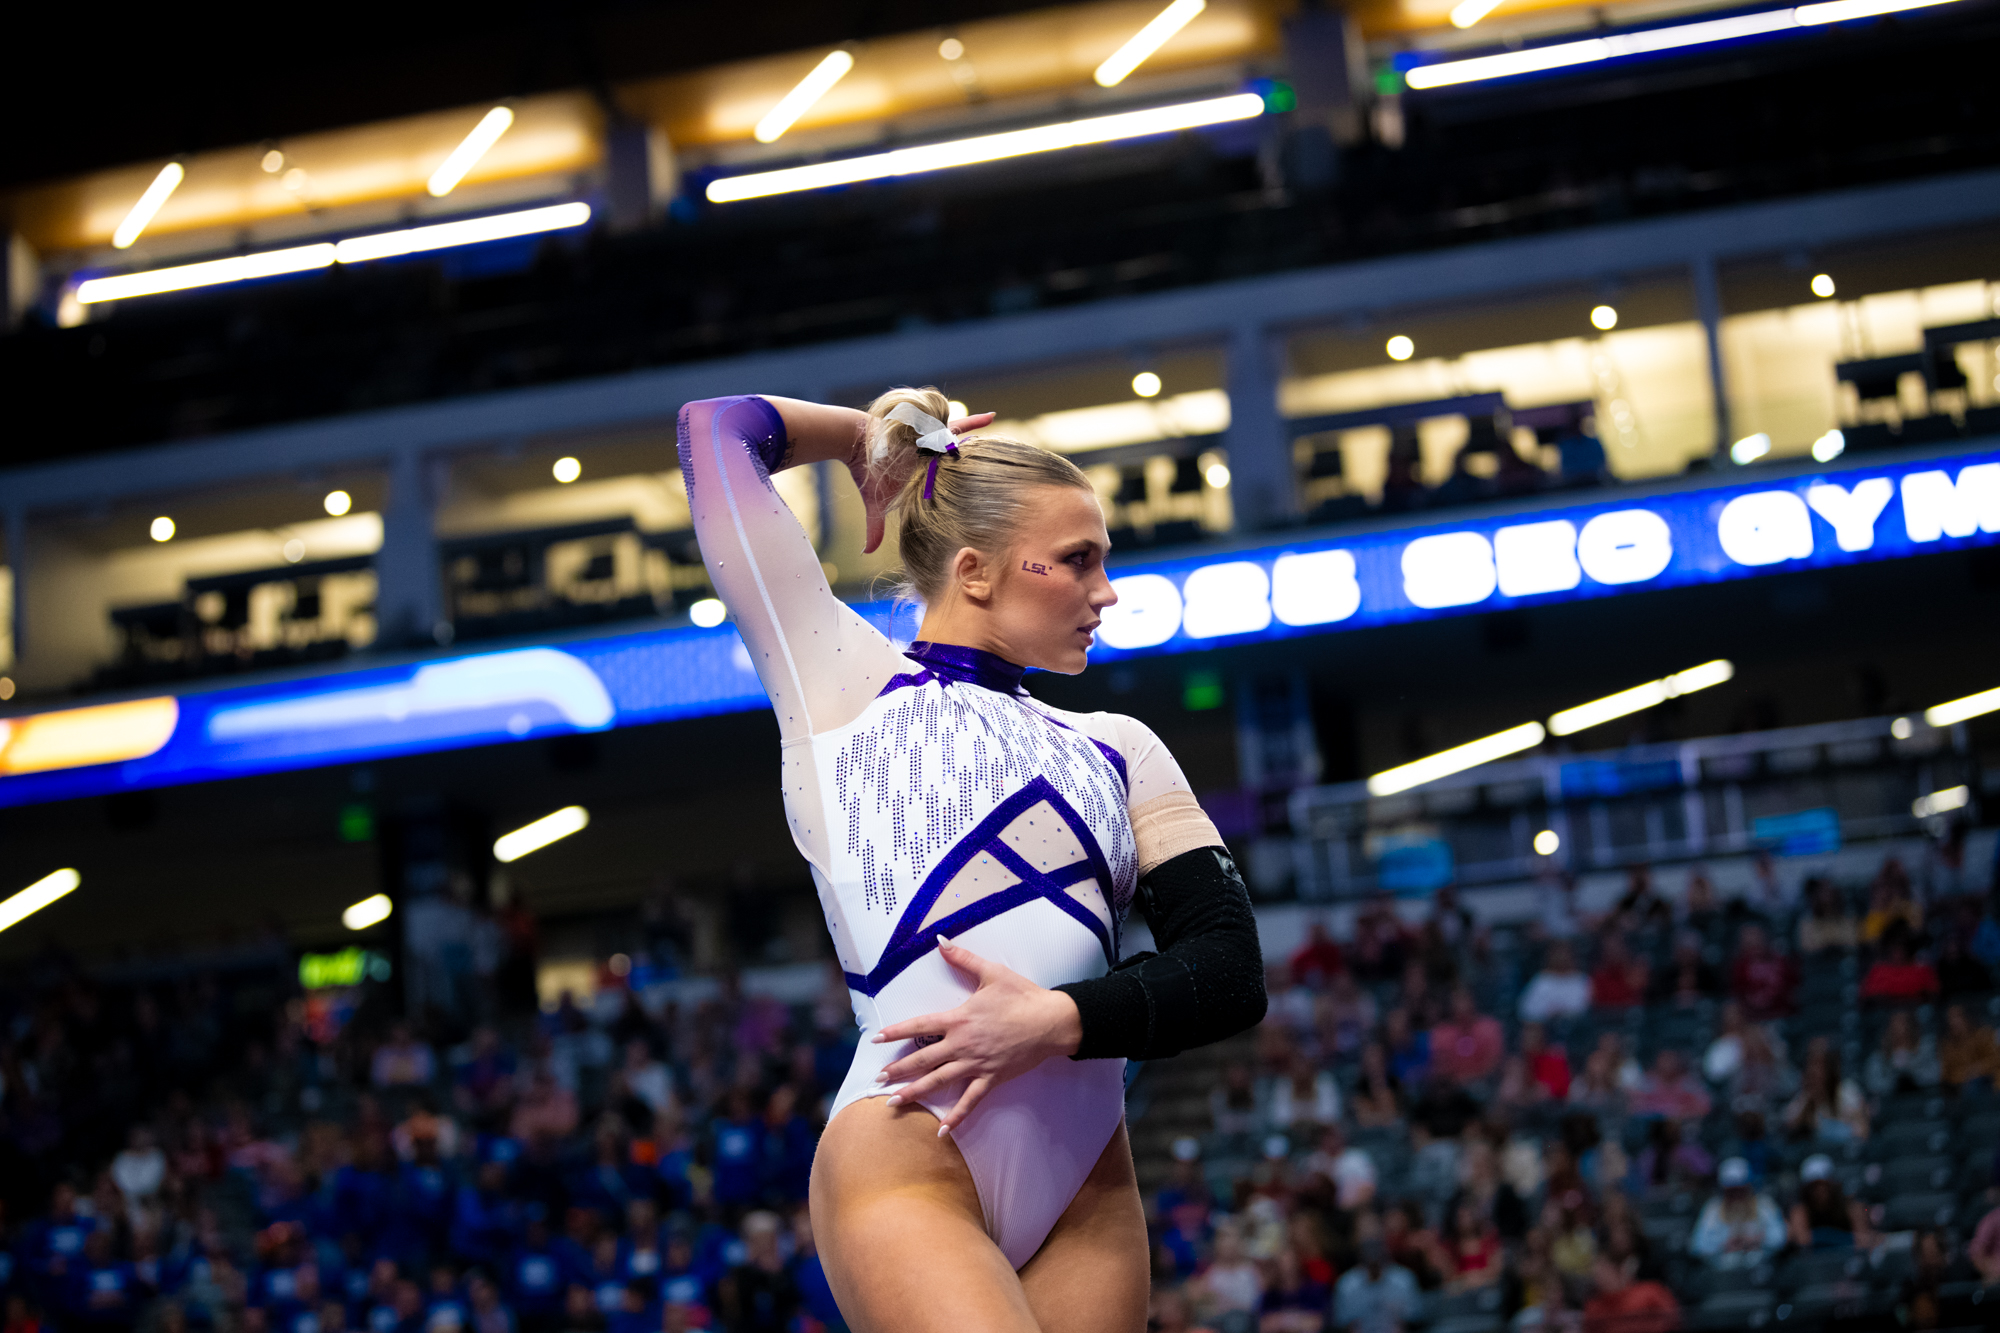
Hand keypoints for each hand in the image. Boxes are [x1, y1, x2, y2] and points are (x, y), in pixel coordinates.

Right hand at [854, 411, 994, 553]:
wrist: (856, 442)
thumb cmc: (866, 471)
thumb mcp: (874, 502)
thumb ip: (875, 526)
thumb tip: (865, 552)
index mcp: (923, 474)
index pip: (947, 482)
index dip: (963, 487)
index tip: (981, 499)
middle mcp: (930, 458)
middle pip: (958, 460)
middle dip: (976, 461)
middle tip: (1000, 469)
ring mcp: (931, 443)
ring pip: (960, 441)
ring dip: (979, 435)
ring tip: (997, 427)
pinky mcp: (929, 429)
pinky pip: (955, 425)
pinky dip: (972, 422)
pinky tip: (991, 417)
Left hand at [871, 936, 1081, 1132]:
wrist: (1051, 1021)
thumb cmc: (1022, 996)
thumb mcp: (991, 972)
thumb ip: (963, 958)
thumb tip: (940, 941)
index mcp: (959, 1019)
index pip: (920, 1026)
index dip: (896, 1032)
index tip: (877, 1040)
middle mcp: (962, 1044)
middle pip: (923, 1059)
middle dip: (898, 1070)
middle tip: (877, 1079)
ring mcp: (976, 1064)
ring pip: (939, 1081)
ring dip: (915, 1092)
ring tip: (894, 1102)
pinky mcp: (992, 1078)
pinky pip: (970, 1101)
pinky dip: (956, 1117)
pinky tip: (941, 1132)